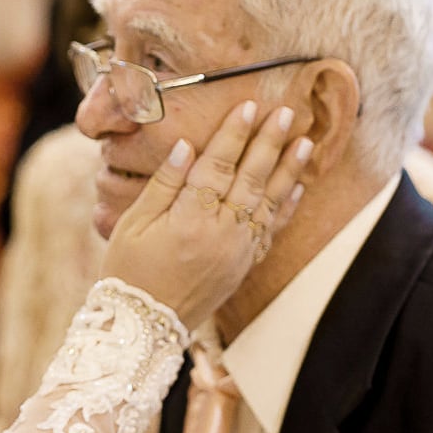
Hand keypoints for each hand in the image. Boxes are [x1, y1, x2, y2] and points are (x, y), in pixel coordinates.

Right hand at [101, 101, 307, 329]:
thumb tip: (188, 146)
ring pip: (268, 201)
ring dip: (288, 169)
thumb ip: (163, 184)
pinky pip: (271, 231)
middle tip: (287, 113)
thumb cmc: (128, 271)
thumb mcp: (132, 224)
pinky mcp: (244, 266)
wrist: (142, 326)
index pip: (218, 165)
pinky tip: (297, 185)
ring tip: (305, 141)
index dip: (235, 134)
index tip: (249, 106)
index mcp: (189, 219)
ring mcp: (237, 252)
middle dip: (269, 142)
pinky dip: (286, 206)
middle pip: (250, 178)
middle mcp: (221, 234)